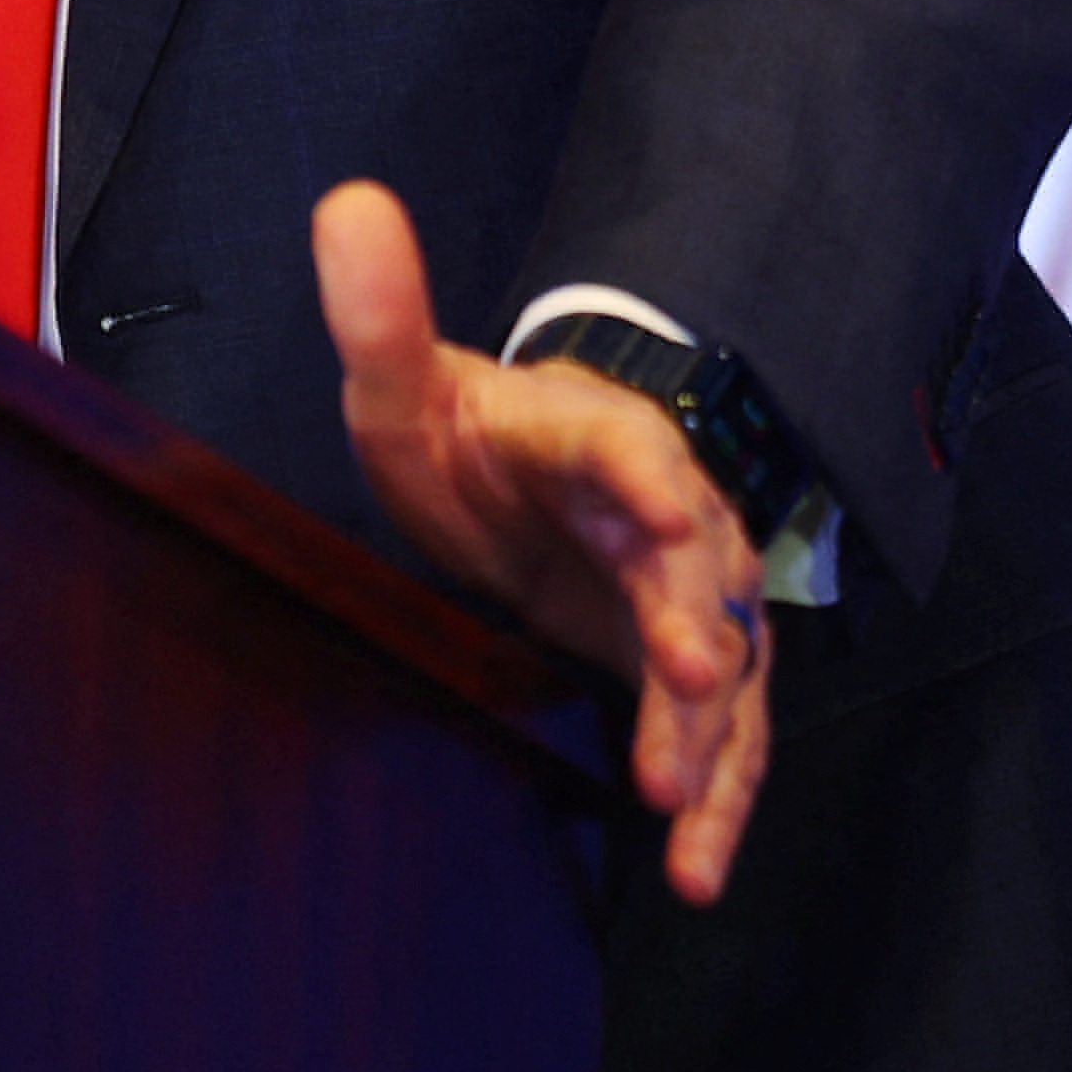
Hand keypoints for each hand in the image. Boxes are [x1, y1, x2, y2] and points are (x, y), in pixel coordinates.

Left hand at [312, 178, 773, 902]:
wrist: (518, 485)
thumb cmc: (466, 435)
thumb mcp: (407, 385)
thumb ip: (380, 313)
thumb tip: (345, 204)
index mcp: (595, 435)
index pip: (631, 446)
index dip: (649, 478)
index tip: (663, 512)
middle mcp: (664, 512)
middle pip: (696, 563)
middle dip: (695, 621)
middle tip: (684, 677)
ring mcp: (685, 595)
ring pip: (726, 663)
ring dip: (711, 733)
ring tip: (684, 805)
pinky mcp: (685, 667)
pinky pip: (722, 737)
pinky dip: (717, 797)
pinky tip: (695, 867)